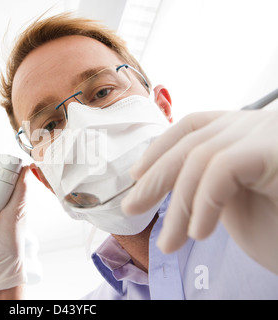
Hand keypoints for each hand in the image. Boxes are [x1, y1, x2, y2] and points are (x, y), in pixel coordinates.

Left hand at [121, 110, 277, 274]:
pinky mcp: (274, 148)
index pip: (192, 126)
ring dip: (179, 206)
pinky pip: (221, 168)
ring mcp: (265, 131)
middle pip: (190, 142)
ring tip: (170, 242)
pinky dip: (203, 203)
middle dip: (155, 179)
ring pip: (199, 159)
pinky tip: (199, 232)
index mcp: (242, 131)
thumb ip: (203, 183)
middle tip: (131, 209)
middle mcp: (253, 124)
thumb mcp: (231, 200)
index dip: (159, 148)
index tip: (136, 175)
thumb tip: (160, 181)